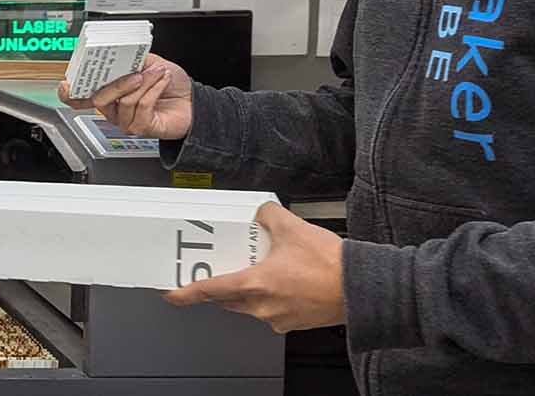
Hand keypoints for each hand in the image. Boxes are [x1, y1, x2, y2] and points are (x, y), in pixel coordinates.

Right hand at [58, 53, 193, 139]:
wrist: (193, 101)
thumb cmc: (170, 84)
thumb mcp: (147, 62)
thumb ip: (130, 59)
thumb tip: (118, 52)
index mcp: (109, 92)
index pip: (81, 96)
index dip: (70, 92)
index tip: (67, 83)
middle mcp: (113, 109)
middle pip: (100, 99)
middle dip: (118, 83)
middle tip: (136, 73)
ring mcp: (125, 120)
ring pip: (124, 101)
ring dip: (145, 83)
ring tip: (158, 73)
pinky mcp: (141, 128)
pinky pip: (141, 107)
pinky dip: (154, 90)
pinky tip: (162, 82)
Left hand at [163, 202, 344, 332]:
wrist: (362, 288)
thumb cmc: (330, 265)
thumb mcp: (292, 227)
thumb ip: (268, 215)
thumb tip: (260, 212)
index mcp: (255, 285)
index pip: (210, 291)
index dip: (186, 293)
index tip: (172, 294)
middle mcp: (263, 306)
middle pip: (228, 300)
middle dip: (221, 288)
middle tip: (219, 271)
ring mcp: (279, 317)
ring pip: (250, 306)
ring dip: (248, 291)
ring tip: (259, 269)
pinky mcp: (295, 322)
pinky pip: (272, 310)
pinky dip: (271, 297)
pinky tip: (284, 280)